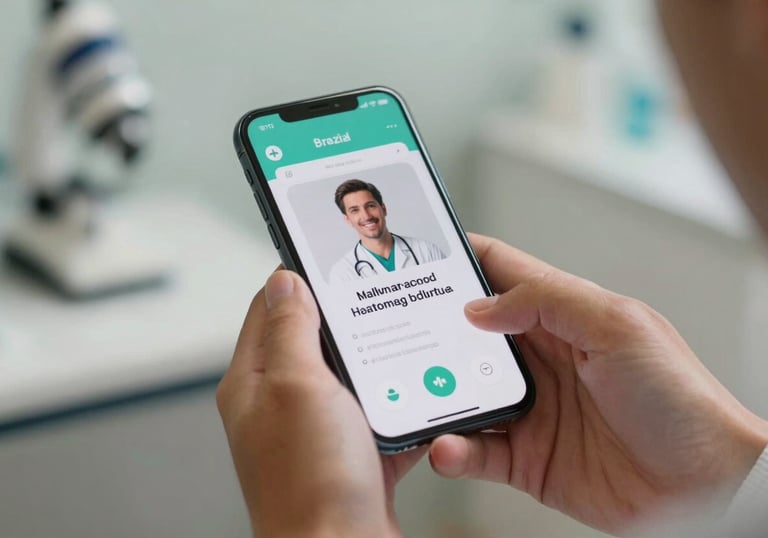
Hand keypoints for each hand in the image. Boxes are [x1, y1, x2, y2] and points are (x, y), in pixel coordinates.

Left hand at [217, 271, 424, 537]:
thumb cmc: (311, 483)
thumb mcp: (297, 385)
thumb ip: (290, 329)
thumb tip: (285, 281)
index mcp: (254, 383)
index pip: (270, 309)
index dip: (298, 278)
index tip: (330, 258)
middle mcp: (281, 405)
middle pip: (312, 340)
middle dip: (345, 318)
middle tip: (375, 295)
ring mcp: (317, 432)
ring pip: (349, 377)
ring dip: (375, 360)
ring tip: (401, 338)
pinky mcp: (351, 455)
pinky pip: (377, 415)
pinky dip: (397, 403)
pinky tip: (418, 394)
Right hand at [429, 234, 767, 533]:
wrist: (704, 489)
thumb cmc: (680, 401)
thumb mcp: (618, 327)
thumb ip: (548, 302)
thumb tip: (480, 307)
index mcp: (562, 316)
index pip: (498, 272)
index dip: (457, 258)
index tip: (416, 254)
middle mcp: (539, 357)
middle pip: (466, 333)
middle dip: (430, 330)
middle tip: (394, 331)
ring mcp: (529, 407)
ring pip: (460, 391)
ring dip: (434, 393)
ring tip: (413, 393)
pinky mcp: (523, 456)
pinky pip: (472, 450)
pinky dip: (452, 449)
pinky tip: (447, 446)